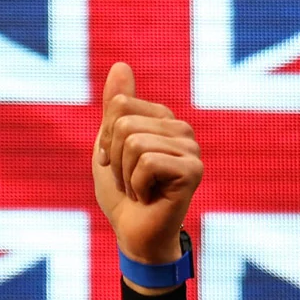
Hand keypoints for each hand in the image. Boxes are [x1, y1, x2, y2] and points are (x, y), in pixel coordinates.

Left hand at [90, 62, 201, 289]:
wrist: (134, 235)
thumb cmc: (122, 194)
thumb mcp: (109, 145)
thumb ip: (115, 106)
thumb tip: (120, 64)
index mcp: (163, 118)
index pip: (120, 105)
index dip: (106, 139)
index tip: (116, 163)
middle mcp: (182, 129)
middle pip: (124, 123)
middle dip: (115, 158)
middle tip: (129, 181)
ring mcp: (191, 149)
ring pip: (134, 142)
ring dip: (126, 175)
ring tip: (139, 190)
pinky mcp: (193, 170)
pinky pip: (147, 162)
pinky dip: (137, 186)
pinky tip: (150, 198)